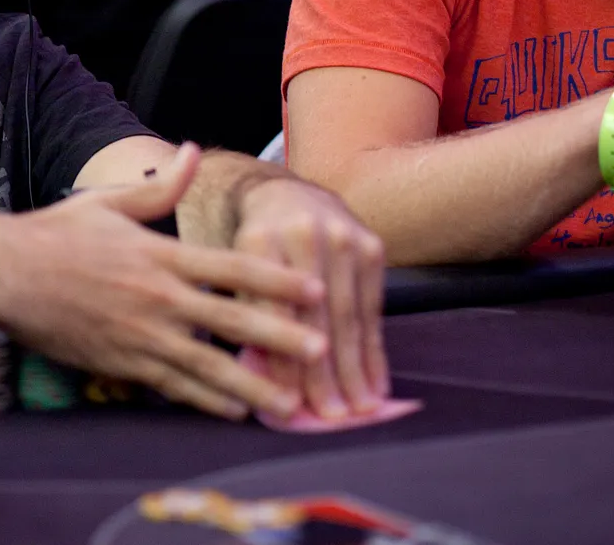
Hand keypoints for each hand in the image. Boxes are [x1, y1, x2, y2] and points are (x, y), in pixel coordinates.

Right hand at [0, 143, 327, 420]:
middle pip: (230, 320)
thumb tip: (193, 152)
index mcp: (159, 254)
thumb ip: (160, 186)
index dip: (277, 279)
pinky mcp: (118, 362)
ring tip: (288, 402)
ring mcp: (137, 334)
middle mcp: (155, 296)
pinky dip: (205, 400)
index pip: (231, 268)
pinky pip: (170, 385)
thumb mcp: (108, 202)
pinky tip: (234, 410)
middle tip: (322, 351)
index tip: (315, 289)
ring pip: (205, 364)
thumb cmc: (54, 233)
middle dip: (280, 338)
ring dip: (250, 384)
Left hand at [234, 175, 387, 418]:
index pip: (272, 312)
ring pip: (348, 314)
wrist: (285, 195)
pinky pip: (373, 306)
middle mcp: (303, 233)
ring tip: (359, 409)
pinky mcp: (371, 244)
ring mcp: (342, 236)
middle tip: (332, 418)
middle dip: (325, 372)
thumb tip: (263, 389)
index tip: (288, 406)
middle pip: (314, 315)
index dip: (283, 362)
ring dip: (355, 368)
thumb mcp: (236, 272)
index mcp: (259, 239)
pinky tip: (377, 382)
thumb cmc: (253, 250)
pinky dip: (375, 349)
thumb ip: (247, 319)